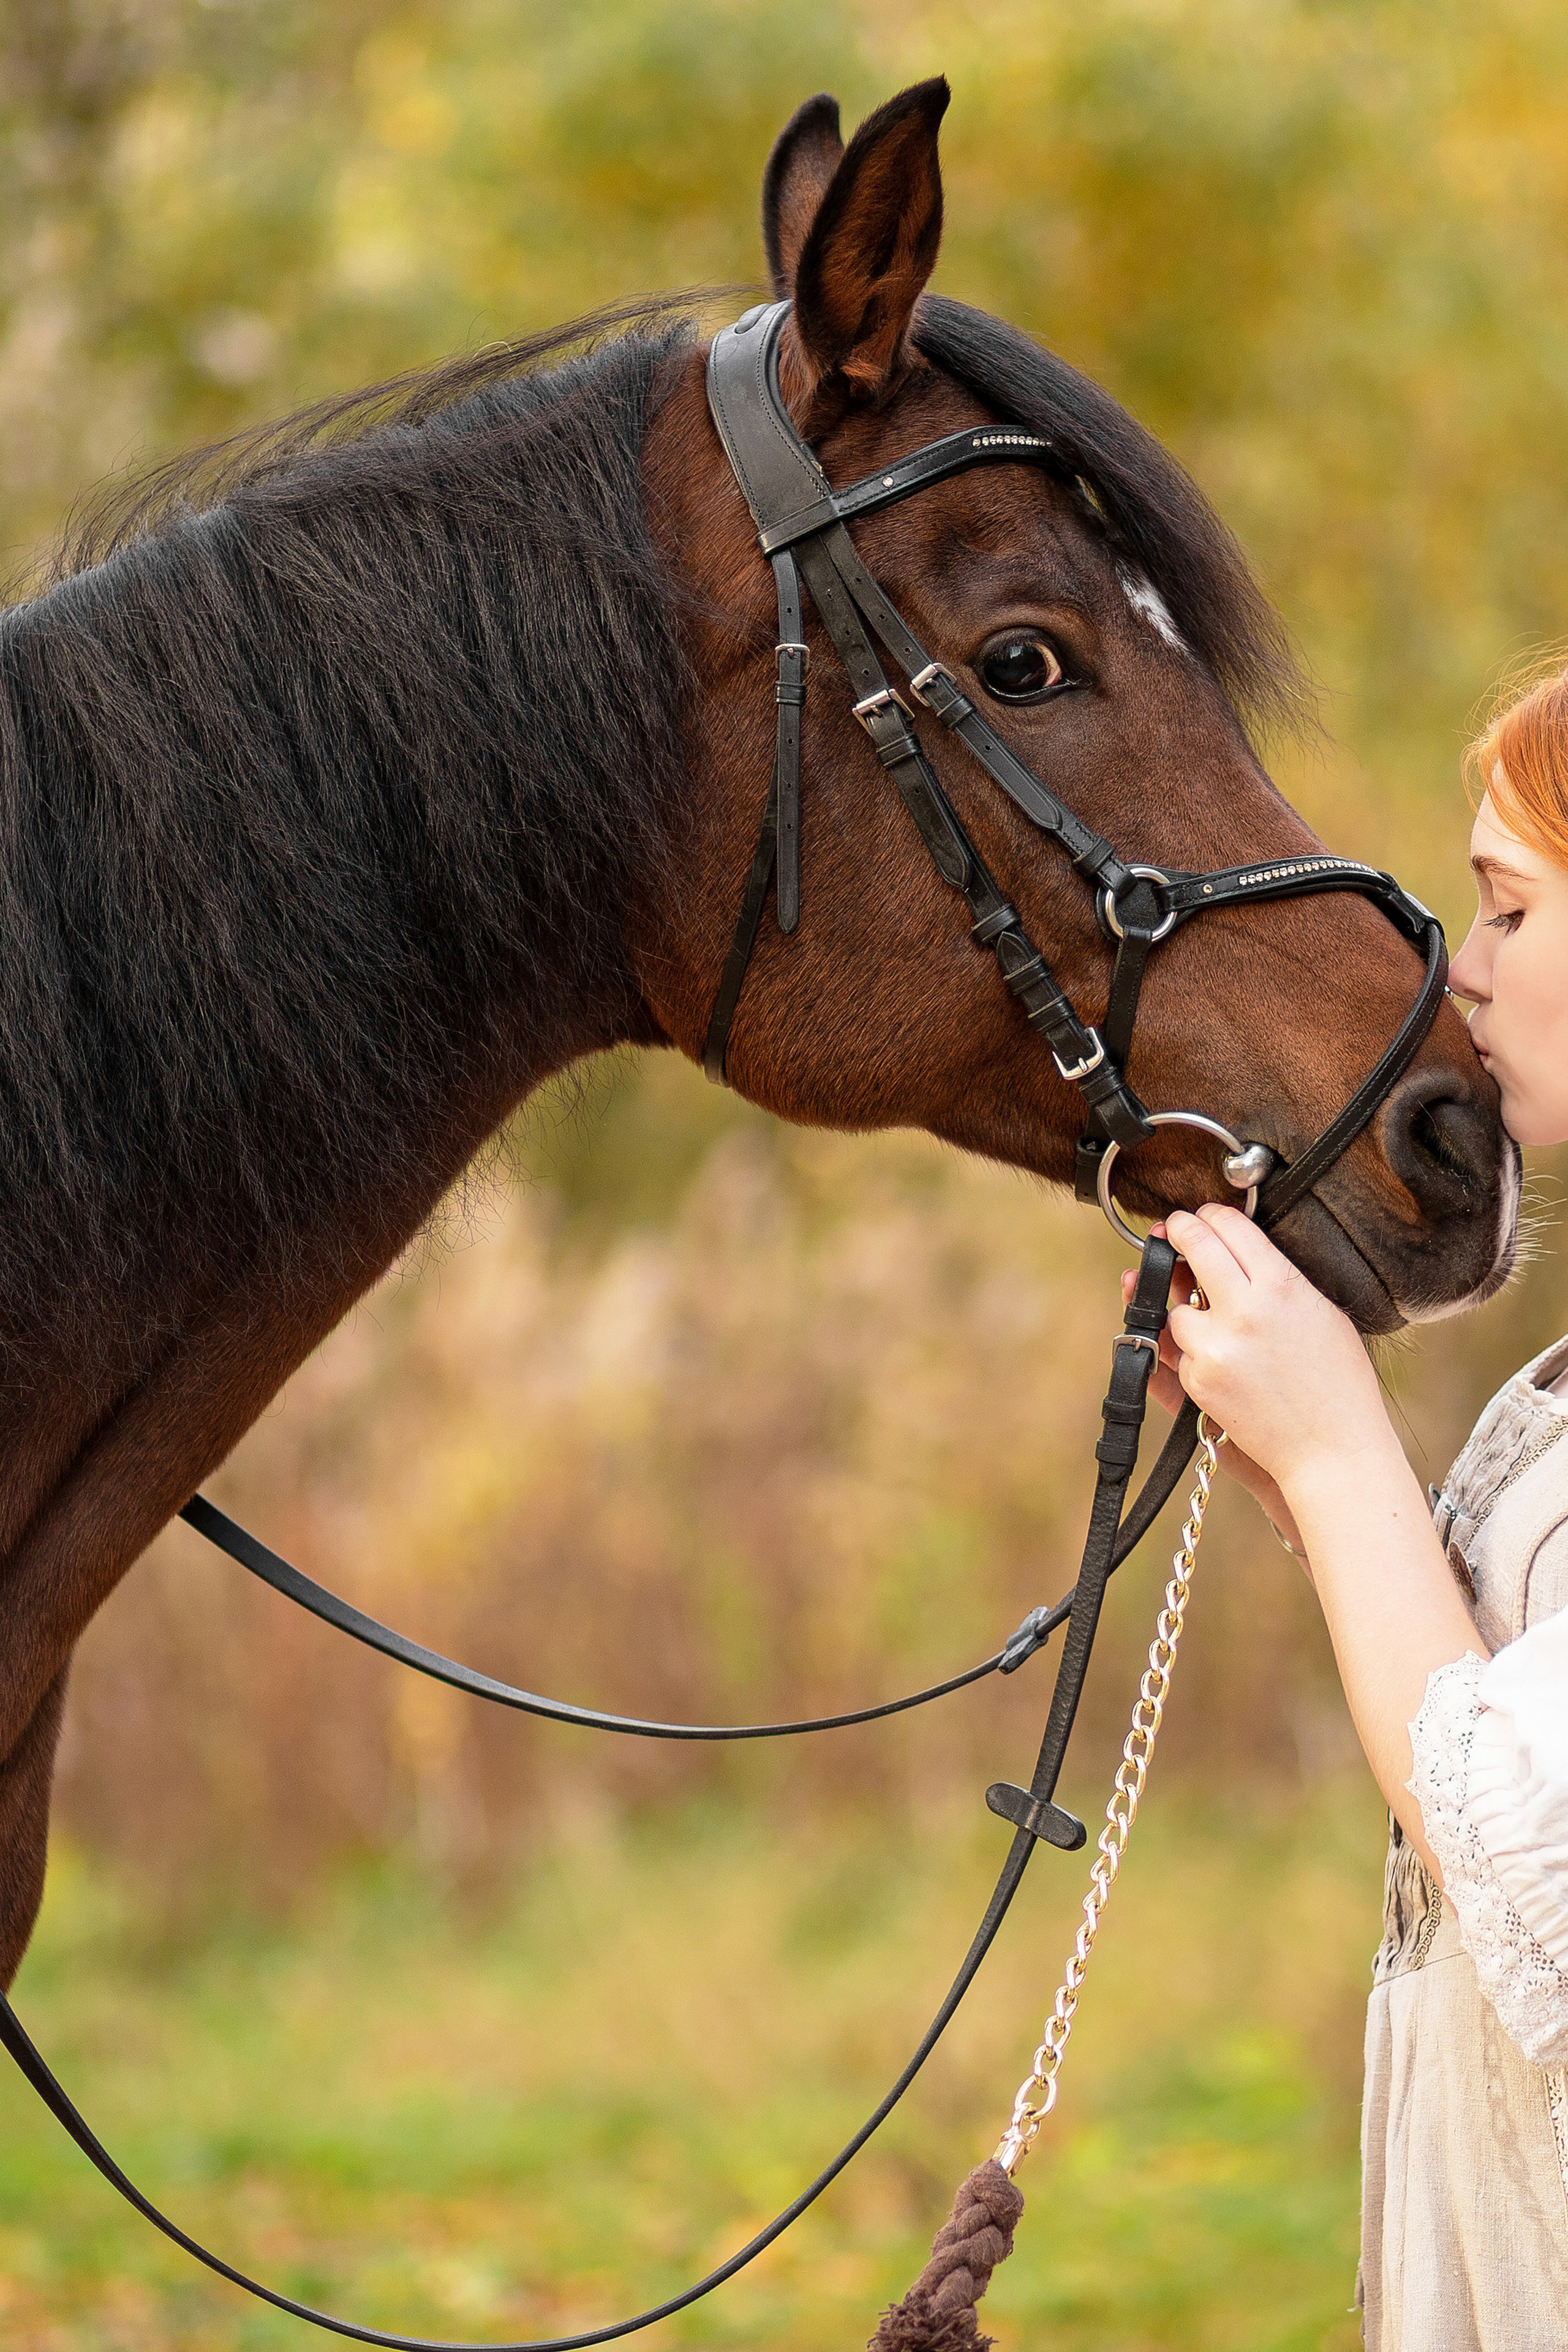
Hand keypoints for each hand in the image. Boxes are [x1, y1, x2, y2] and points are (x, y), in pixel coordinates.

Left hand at [1123, 1234, 1307, 1557]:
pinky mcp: (1201, 1380)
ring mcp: (1217, 1346)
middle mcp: (1245, 1310)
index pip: (1232, 1228)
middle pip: (1195, 1247)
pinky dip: (1195, 1355)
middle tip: (1172, 1227)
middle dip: (1178, 1231)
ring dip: (1187, 1310)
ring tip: (1215, 1324)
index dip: (1212, 1215)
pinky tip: (1225, 1366)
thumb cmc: (1338, 1382)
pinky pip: (1182, 1353)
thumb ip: (1278, 1280)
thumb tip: (1239, 1250)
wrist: (1332, 1448)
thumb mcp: (1322, 1315)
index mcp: (1282, 1287)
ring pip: (1177, 1308)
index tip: (1203, 1215)